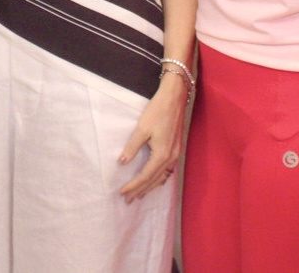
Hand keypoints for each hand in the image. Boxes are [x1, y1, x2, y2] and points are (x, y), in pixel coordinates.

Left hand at [117, 73, 188, 200]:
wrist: (174, 99)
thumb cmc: (157, 111)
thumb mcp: (142, 128)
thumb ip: (132, 147)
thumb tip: (122, 162)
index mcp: (162, 155)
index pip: (145, 176)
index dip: (133, 185)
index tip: (122, 192)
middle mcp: (171, 158)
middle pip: (154, 180)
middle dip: (140, 190)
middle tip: (128, 200)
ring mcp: (175, 155)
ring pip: (162, 177)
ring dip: (150, 186)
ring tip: (139, 194)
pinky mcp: (176, 150)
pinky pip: (168, 171)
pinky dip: (159, 179)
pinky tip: (154, 181)